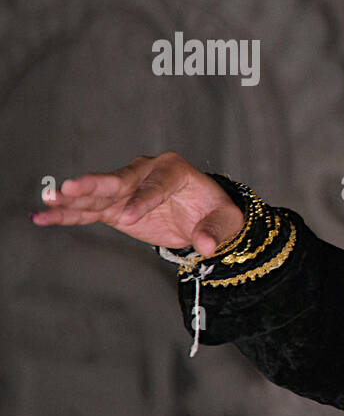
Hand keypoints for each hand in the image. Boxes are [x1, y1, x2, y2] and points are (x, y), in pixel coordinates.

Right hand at [30, 152, 245, 256]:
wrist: (204, 217)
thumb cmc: (216, 212)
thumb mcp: (227, 221)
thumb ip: (216, 230)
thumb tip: (206, 245)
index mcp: (174, 169)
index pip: (156, 184)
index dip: (144, 200)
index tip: (130, 217)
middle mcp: (145, 173)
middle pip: (119, 179)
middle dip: (95, 184)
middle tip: (72, 187)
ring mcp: (126, 190)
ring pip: (97, 194)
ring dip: (73, 198)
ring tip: (49, 199)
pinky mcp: (114, 207)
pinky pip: (89, 211)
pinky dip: (68, 214)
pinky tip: (43, 216)